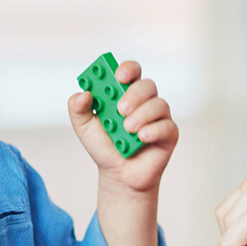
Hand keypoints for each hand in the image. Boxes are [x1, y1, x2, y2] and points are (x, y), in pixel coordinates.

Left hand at [67, 60, 177, 193]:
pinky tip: (141, 137)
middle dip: (134, 95)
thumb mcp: (84, 127)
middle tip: (120, 109)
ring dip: (142, 115)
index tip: (118, 76)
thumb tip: (83, 93)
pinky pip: (167, 125)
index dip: (127, 69)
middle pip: (147, 85)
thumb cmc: (105, 147)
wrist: (118, 176)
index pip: (131, 71)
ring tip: (127, 129)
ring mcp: (158, 116)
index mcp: (124, 93)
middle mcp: (144, 101)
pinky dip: (153, 130)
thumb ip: (78, 108)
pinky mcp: (169, 133)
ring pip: (158, 104)